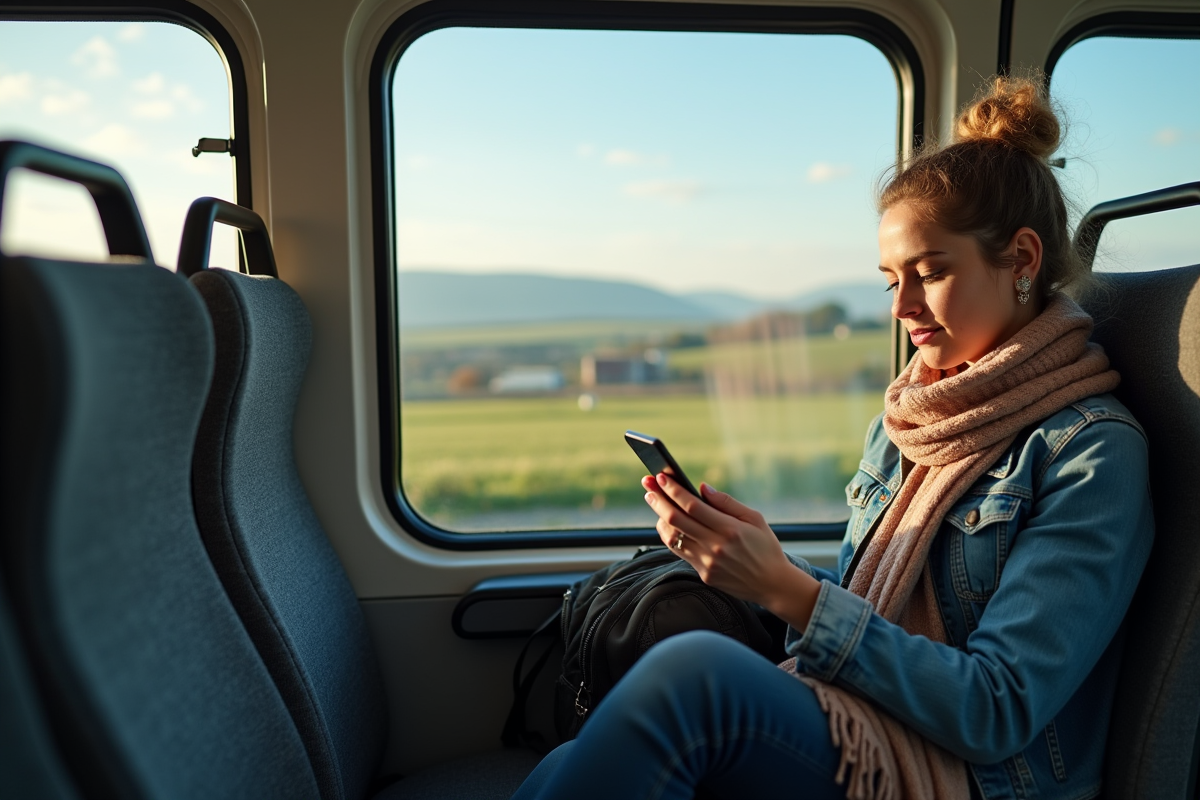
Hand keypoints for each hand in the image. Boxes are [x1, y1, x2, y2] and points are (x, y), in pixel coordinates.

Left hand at [642, 473, 819, 629]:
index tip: (662, 477)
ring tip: (655, 501)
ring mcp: (707, 562)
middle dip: (659, 499)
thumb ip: (727, 503)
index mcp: (730, 530)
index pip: (693, 506)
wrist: (772, 584)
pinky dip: (669, 535)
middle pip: (676, 520)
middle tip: (648, 485)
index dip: (674, 490)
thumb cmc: (765, 547)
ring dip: (659, 517)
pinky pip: (679, 551)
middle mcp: (715, 547)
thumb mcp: (755, 519)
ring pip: (672, 537)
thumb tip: (703, 488)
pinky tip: (666, 523)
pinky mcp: (703, 574)